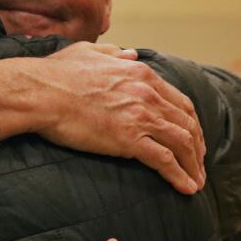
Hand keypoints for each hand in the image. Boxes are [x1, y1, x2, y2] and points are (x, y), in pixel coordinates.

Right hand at [0, 44, 205, 193]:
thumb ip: (115, 53)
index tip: (192, 136)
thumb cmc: (57, 73)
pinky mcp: (130, 140)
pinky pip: (165, 160)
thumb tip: (131, 54)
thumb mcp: (90, 51)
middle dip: (197, 146)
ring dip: (193, 164)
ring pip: (182, 142)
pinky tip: (187, 188)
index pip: (179, 101)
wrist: (41, 92)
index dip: (190, 122)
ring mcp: (141, 117)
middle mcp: (148, 94)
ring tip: (196, 181)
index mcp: (141, 74)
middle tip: (198, 163)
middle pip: (187, 123)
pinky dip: (180, 175)